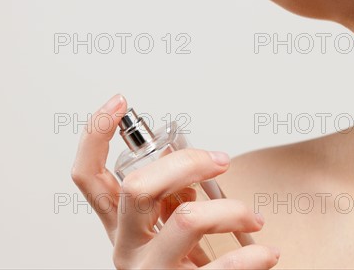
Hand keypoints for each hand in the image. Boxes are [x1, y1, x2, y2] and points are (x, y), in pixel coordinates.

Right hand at [71, 94, 279, 268]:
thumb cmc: (179, 266)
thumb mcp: (162, 228)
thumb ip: (167, 195)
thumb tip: (188, 164)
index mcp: (117, 225)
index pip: (87, 175)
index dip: (96, 133)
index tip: (119, 101)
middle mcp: (126, 247)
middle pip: (137, 187)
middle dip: (185, 163)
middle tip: (219, 161)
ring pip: (186, 221)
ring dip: (230, 210)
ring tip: (253, 217)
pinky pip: (222, 268)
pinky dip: (252, 256)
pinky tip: (266, 253)